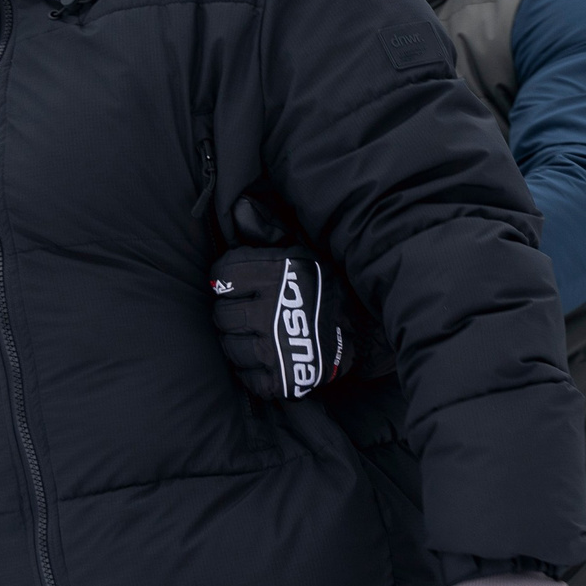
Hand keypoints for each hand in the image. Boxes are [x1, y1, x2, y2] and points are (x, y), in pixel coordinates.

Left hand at [211, 247, 353, 398]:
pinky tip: (266, 359)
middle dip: (231, 313)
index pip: (224, 275)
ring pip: (230, 347)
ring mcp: (276, 348)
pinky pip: (246, 377)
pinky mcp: (282, 378)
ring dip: (238, 342)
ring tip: (256, 336)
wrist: (364, 330)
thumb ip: (266, 232)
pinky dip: (252, 370)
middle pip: (222, 314)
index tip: (238, 285)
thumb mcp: (299, 253)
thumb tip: (238, 207)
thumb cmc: (322, 288)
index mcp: (277, 274)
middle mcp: (273, 311)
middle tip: (249, 313)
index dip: (226, 280)